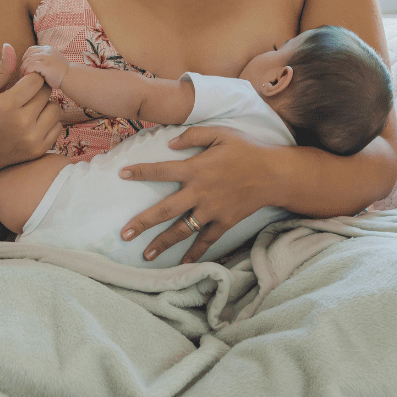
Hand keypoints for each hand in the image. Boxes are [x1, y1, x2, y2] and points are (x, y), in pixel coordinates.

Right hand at [0, 43, 62, 165]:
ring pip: (55, 109)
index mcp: (7, 105)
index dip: (31, 77)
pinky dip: (49, 123)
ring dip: (46, 106)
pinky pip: (58, 127)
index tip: (24, 81)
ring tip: (31, 110)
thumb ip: (1, 71)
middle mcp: (21, 123)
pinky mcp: (39, 150)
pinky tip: (35, 123)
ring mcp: (32, 138)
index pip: (35, 79)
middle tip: (26, 96)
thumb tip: (9, 46)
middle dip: (38, 91)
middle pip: (46, 93)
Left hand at [20, 45, 68, 89]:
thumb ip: (43, 60)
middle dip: (23, 64)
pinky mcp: (46, 65)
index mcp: (49, 49)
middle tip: (22, 73)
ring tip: (24, 76)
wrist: (72, 78)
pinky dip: (28, 71)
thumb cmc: (61, 74)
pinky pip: (31, 66)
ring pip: (29, 60)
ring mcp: (47, 57)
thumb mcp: (52, 62)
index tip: (25, 67)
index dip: (26, 58)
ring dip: (24, 69)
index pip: (31, 49)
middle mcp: (48, 50)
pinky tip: (28, 77)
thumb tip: (29, 64)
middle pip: (29, 55)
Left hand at [118, 126, 282, 263]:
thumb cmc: (246, 150)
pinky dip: (195, 252)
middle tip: (124, 233)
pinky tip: (183, 263)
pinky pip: (206, 240)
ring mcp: (212, 210)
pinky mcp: (224, 222)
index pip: (162, 171)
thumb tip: (170, 142)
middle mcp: (199, 192)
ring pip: (182, 230)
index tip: (122, 174)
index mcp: (196, 169)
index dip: (141, 172)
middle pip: (165, 209)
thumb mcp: (221, 133)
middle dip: (143, 222)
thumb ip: (194, 135)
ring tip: (146, 255)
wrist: (274, 174)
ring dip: (163, 243)